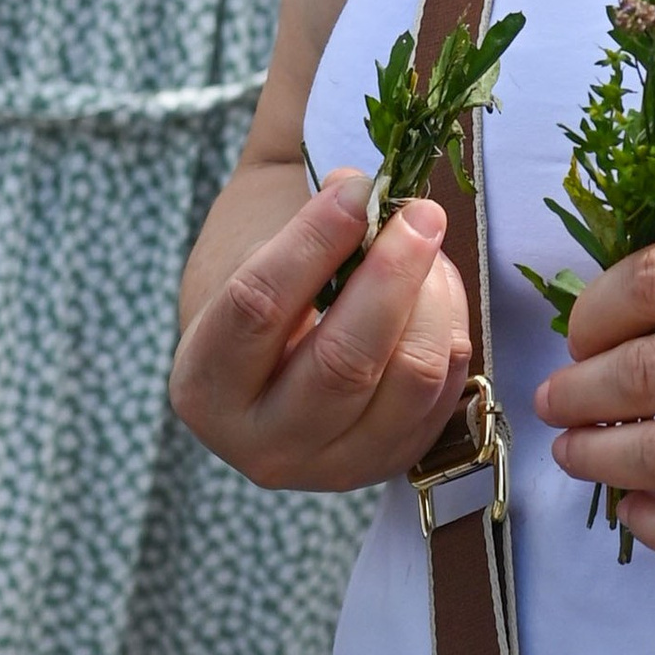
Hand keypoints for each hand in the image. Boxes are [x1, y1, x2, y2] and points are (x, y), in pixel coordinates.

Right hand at [168, 172, 472, 491]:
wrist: (276, 332)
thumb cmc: (263, 261)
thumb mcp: (259, 242)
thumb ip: (307, 228)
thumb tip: (380, 195)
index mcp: (202, 385)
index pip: (256, 308)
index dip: (314, 240)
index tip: (357, 185)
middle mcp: (256, 445)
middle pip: (343, 360)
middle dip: (394, 275)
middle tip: (422, 208)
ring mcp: (327, 470)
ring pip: (406, 381)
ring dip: (433, 299)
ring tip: (428, 243)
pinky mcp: (387, 468)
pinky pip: (444, 399)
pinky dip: (451, 332)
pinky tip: (437, 288)